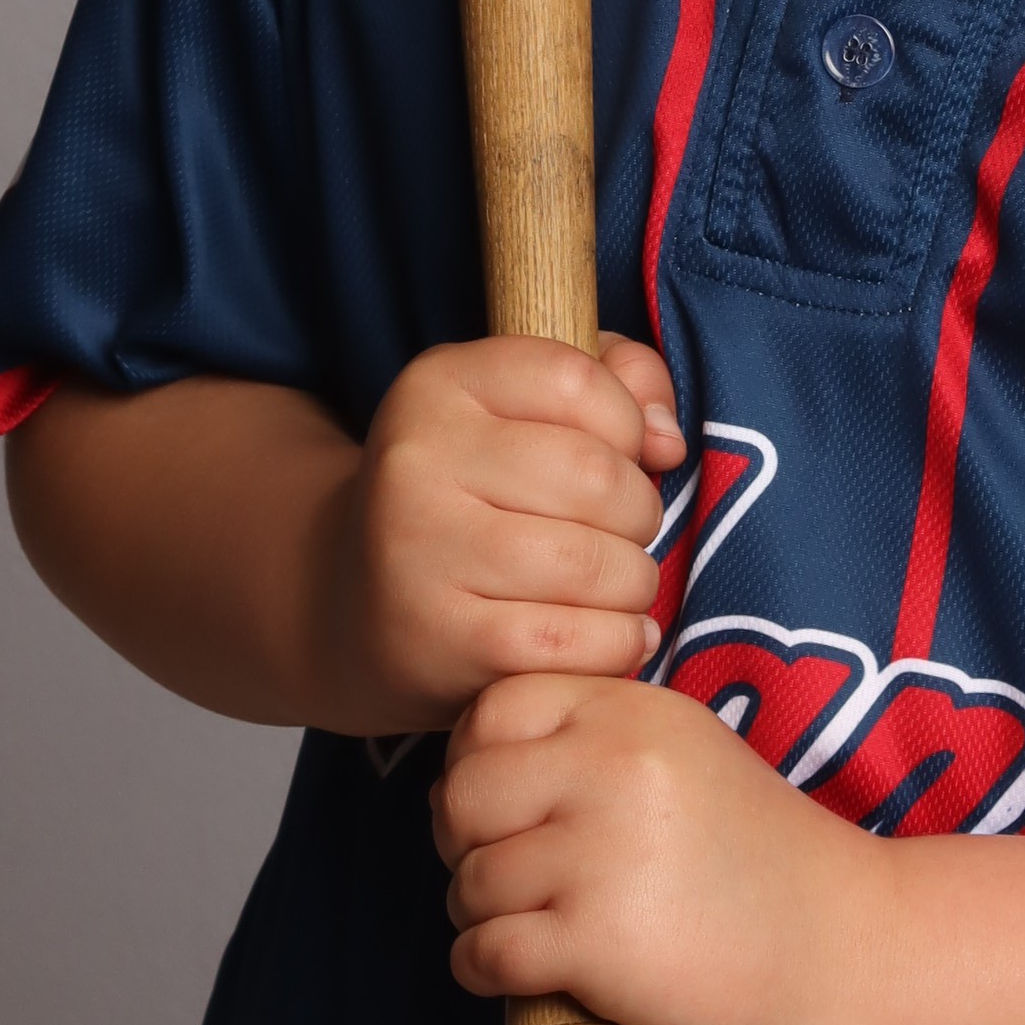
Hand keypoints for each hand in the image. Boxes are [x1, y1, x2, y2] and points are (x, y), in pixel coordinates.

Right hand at [321, 335, 684, 733]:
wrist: (358, 606)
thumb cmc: (474, 498)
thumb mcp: (525, 410)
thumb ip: (617, 383)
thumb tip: (666, 438)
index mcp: (437, 385)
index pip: (577, 379)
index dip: (626, 424)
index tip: (618, 456)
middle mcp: (415, 460)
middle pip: (596, 476)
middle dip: (639, 513)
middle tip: (622, 536)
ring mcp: (420, 552)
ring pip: (593, 564)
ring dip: (634, 585)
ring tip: (616, 588)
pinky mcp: (441, 639)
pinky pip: (574, 642)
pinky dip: (617, 644)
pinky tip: (609, 636)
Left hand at [433, 672, 880, 1024]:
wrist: (853, 958)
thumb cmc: (772, 869)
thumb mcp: (694, 760)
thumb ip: (611, 738)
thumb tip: (494, 759)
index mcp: (638, 711)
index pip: (495, 708)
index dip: (478, 760)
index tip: (504, 808)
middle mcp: (614, 765)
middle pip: (463, 792)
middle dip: (463, 842)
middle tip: (502, 878)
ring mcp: (602, 853)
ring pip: (468, 878)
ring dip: (474, 913)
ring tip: (521, 929)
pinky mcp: (596, 942)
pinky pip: (481, 951)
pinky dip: (479, 969)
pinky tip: (509, 975)